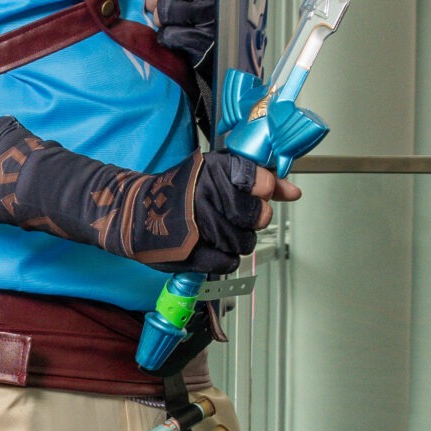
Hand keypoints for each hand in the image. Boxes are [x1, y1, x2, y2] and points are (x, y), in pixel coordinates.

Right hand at [187, 149, 302, 273]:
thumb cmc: (183, 191)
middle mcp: (206, 194)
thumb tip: (293, 192)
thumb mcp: (220, 173)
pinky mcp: (191, 253)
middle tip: (236, 216)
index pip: (261, 182)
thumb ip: (260, 181)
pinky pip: (229, 261)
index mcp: (215, 169)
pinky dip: (222, 257)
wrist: (137, 212)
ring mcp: (198, 225)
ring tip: (215, 228)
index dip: (263, 191)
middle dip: (253, 220)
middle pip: (258, 217)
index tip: (256, 193)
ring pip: (244, 242)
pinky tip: (207, 244)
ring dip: (236, 240)